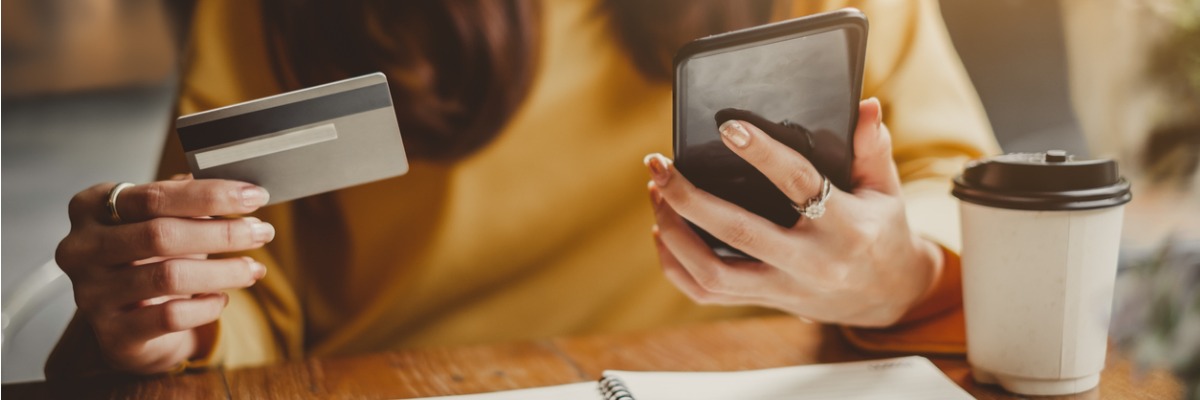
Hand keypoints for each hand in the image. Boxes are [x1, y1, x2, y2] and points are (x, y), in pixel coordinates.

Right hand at [54, 176, 274, 373]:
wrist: (129, 319)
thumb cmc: (150, 257)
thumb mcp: (163, 220)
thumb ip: (190, 200)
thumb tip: (240, 189)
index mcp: (92, 207)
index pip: (155, 196)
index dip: (210, 195)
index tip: (254, 196)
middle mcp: (82, 249)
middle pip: (160, 234)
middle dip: (222, 232)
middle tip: (262, 232)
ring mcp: (92, 293)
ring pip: (169, 277)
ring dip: (223, 271)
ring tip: (253, 268)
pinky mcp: (113, 333)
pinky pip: (171, 316)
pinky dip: (206, 306)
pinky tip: (221, 299)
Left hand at [645, 98, 943, 326]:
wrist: (888, 297)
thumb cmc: (881, 231)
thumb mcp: (886, 189)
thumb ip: (872, 148)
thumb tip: (864, 105)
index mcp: (846, 226)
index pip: (799, 184)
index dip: (762, 154)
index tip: (728, 127)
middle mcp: (811, 262)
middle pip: (738, 232)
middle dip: (689, 197)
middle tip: (659, 165)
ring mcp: (784, 287)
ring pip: (713, 272)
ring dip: (674, 233)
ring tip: (657, 193)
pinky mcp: (765, 301)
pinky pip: (707, 293)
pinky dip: (676, 265)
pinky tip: (663, 231)